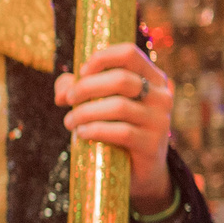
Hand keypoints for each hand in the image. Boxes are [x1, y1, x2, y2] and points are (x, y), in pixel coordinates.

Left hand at [56, 41, 174, 211]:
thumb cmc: (117, 128)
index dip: (100, 59)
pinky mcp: (152, 144)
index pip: (129, 53)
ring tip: (69, 122)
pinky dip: (95, 130)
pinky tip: (81, 134)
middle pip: (120, 79)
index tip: (80, 73)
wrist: (139, 169)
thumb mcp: (101, 103)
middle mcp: (161, 95)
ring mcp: (160, 120)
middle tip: (67, 100)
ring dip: (85, 112)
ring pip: (119, 106)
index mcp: (152, 78)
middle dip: (86, 88)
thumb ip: (79, 88)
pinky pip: (121, 132)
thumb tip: (62, 91)